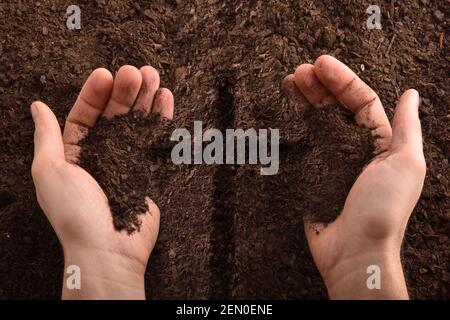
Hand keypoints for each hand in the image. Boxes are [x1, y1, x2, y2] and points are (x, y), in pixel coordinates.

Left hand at [31, 66, 173, 298]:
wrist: (110, 249)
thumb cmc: (75, 214)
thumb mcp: (50, 171)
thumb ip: (47, 136)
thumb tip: (37, 107)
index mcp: (74, 154)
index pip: (84, 115)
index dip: (94, 94)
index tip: (105, 74)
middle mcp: (101, 155)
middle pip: (114, 115)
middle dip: (125, 91)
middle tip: (137, 71)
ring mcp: (127, 161)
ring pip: (136, 122)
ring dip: (145, 98)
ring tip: (153, 76)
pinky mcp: (148, 169)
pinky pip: (155, 138)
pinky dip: (161, 118)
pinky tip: (165, 98)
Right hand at [283, 55, 425, 298]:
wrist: (354, 252)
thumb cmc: (382, 210)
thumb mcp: (406, 165)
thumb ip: (406, 128)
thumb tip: (411, 94)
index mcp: (378, 142)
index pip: (360, 101)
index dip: (341, 80)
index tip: (320, 64)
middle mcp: (353, 147)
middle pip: (334, 107)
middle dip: (317, 86)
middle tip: (298, 72)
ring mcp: (329, 159)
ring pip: (314, 122)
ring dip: (302, 100)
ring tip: (287, 84)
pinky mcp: (309, 174)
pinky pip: (300, 145)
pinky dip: (291, 127)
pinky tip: (282, 113)